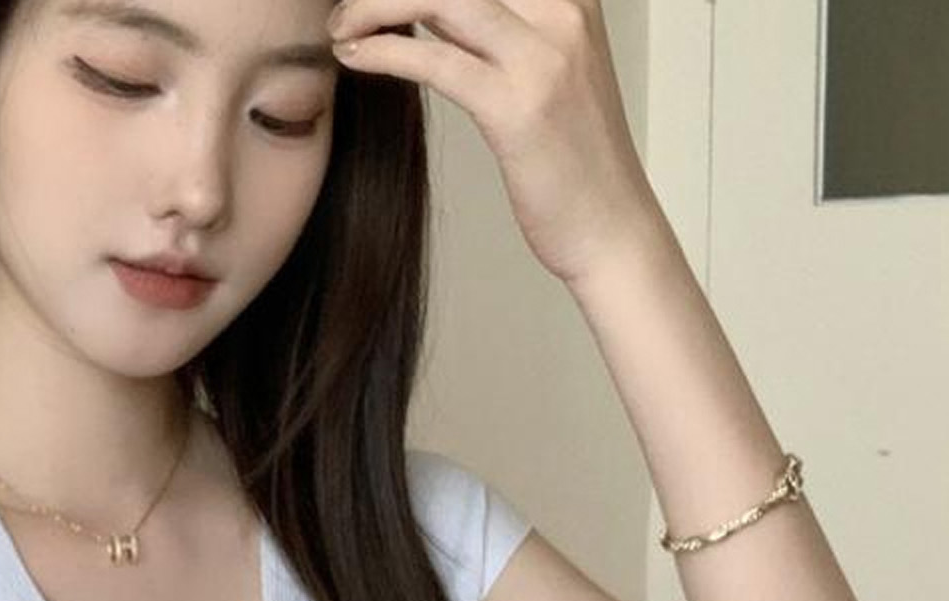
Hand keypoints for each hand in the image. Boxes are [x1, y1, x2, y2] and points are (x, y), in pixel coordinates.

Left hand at [327, 0, 669, 286]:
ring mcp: (543, 57)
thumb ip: (502, 35)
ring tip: (340, 28)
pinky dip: (383, 52)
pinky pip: (435, 61)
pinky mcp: (516, 108)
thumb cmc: (574, 162)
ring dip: (376, 5)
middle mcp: (561, 12)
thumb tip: (443, 14)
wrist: (610, 228)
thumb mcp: (547, 74)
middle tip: (349, 8)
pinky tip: (354, 56)